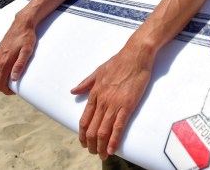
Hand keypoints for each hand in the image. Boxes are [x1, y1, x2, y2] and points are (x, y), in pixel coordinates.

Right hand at [0, 13, 36, 94]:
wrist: (21, 25)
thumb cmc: (26, 38)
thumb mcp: (27, 51)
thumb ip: (20, 65)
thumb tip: (14, 79)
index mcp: (4, 62)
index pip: (0, 84)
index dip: (6, 91)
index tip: (14, 91)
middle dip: (2, 88)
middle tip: (13, 88)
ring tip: (8, 81)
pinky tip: (3, 73)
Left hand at [71, 44, 153, 159]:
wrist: (135, 55)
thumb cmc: (119, 61)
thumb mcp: (98, 71)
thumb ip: (86, 83)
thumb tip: (73, 91)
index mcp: (95, 93)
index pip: (84, 119)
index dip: (82, 134)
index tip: (83, 142)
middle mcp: (102, 101)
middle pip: (92, 128)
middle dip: (91, 144)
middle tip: (93, 152)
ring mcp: (114, 103)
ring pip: (103, 130)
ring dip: (101, 146)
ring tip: (101, 155)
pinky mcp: (127, 105)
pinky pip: (118, 126)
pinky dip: (114, 140)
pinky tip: (111, 149)